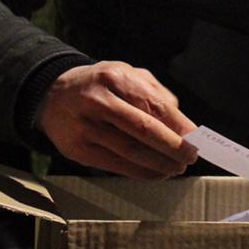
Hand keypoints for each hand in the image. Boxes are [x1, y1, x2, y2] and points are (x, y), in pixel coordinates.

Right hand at [36, 61, 196, 178]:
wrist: (52, 94)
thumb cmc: (101, 86)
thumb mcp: (126, 75)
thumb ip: (155, 93)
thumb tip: (181, 122)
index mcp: (116, 78)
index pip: (155, 105)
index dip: (179, 126)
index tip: (196, 140)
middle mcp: (98, 101)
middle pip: (143, 129)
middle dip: (173, 147)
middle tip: (190, 158)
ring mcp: (85, 126)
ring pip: (130, 151)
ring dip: (159, 164)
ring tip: (176, 168)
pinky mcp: (77, 149)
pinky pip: (115, 165)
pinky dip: (140, 172)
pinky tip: (155, 174)